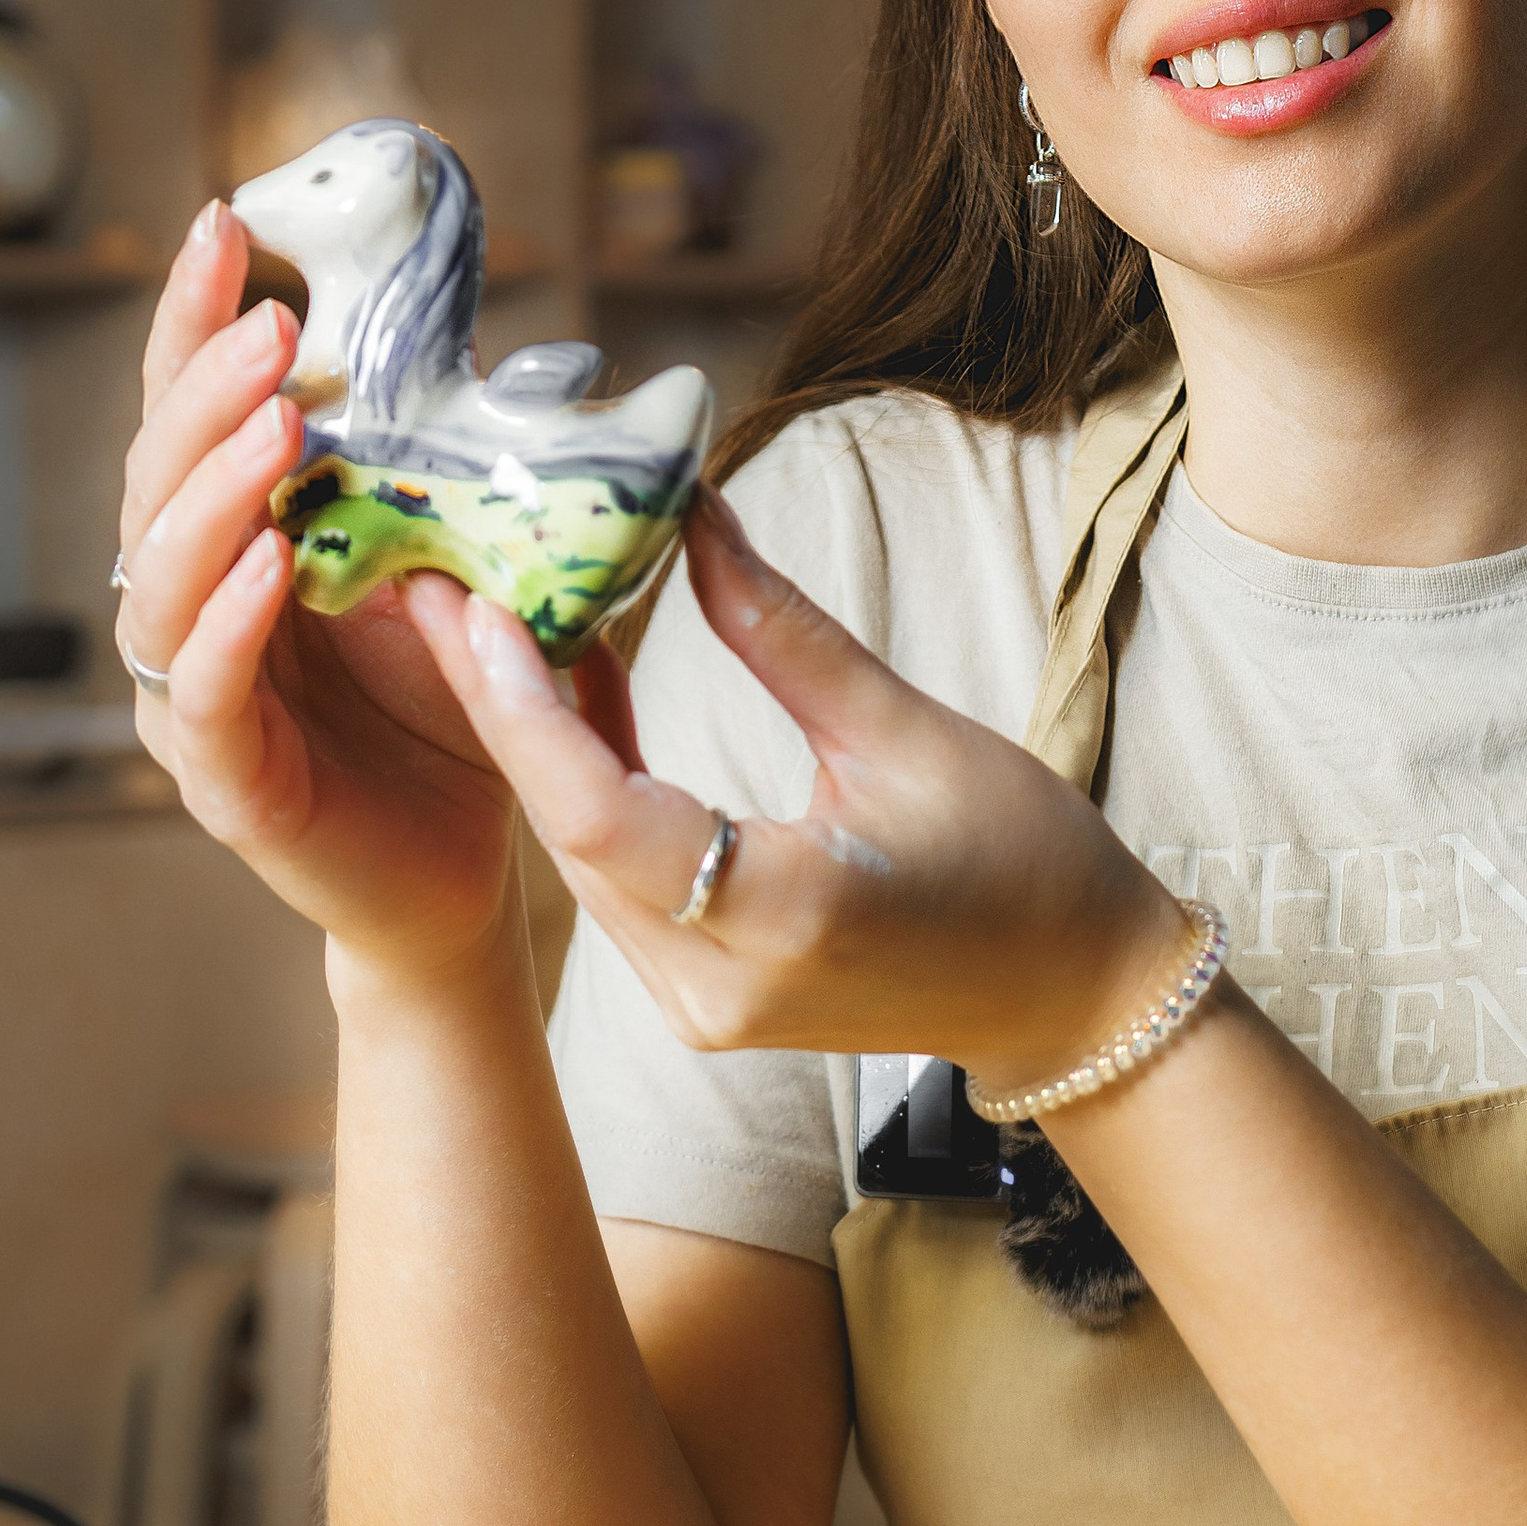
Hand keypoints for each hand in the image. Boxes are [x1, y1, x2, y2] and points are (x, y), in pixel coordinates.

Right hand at [116, 201, 518, 981]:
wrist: (469, 875)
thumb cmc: (461, 716)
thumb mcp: (473, 578)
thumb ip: (472, 489)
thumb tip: (547, 368)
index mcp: (244, 539)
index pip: (201, 410)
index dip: (201, 319)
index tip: (230, 223)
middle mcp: (196, 605)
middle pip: (162, 474)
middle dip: (207, 390)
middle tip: (270, 325)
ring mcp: (195, 695)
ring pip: (167, 575)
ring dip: (218, 492)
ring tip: (275, 426)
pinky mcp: (224, 781)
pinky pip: (203, 693)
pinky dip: (230, 626)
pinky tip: (274, 568)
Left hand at [417, 488, 1191, 1080]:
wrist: (1072, 996)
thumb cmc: (1021, 863)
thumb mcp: (906, 729)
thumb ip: (779, 630)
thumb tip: (691, 515)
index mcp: (782, 914)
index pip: (602, 814)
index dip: (525, 711)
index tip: (476, 607)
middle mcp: (720, 985)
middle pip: (570, 839)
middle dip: (505, 711)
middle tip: (455, 587)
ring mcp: (706, 1011)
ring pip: (582, 865)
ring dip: (540, 749)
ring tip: (500, 622)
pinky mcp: (706, 1004)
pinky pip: (618, 889)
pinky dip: (591, 796)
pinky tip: (577, 695)